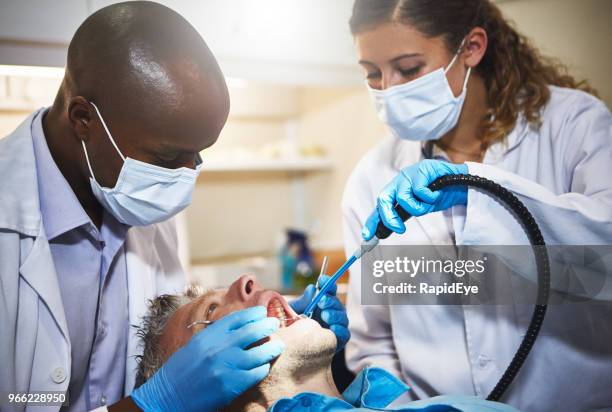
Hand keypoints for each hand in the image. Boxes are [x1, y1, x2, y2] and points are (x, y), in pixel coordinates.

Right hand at [131, 306, 283, 411]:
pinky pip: (256, 373)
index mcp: (209, 335)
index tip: (262, 311)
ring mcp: (226, 366)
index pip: (237, 318)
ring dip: (272, 348)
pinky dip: (263, 368)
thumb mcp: (196, 345)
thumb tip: (240, 326)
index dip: (253, 313)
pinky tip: (264, 366)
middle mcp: (219, 348)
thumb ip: (217, 335)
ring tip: (278, 345)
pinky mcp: (231, 385)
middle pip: (252, 331)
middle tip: (275, 324)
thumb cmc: (181, 371)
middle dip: (268, 325)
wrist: (167, 397)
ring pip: (259, 353)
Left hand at [290, 275, 349, 350]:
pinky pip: (344, 334)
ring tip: (324, 315)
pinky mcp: (338, 341)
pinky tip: (332, 328)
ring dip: (334, 314)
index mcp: (320, 304)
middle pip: (336, 303)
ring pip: (342, 317)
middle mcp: (330, 313)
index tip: (322, 280)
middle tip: (321, 301)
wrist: (288, 350)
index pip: (328, 291)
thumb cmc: (289, 328)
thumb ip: (302, 302)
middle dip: (330, 300)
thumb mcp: (292, 313)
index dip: (327, 284)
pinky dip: (340, 330)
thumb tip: (311, 288)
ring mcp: (335, 327)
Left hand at [363, 160, 467, 239]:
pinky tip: (436, 193)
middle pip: (384, 198)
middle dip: (389, 216)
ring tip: (430, 203)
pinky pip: (419, 190)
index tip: (367, 236)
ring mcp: (410, 174)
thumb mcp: (420, 207)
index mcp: (397, 190)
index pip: (380, 206)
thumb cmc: (440, 194)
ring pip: (402, 196)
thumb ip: (405, 214)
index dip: (372, 221)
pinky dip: (430, 197)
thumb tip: (390, 228)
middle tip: (400, 229)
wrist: (462, 184)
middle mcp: (400, 181)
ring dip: (418, 207)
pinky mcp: (422, 169)